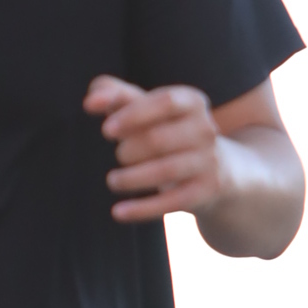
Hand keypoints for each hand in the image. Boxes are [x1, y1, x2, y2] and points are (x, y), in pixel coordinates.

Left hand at [85, 74, 229, 221]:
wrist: (216, 168)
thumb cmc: (167, 130)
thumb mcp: (147, 108)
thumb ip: (116, 96)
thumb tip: (91, 101)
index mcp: (191, 101)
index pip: (165, 102)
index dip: (133, 115)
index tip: (106, 130)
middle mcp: (205, 129)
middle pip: (159, 139)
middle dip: (130, 150)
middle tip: (120, 155)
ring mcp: (209, 161)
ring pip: (165, 171)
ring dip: (131, 178)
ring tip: (113, 180)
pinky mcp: (206, 190)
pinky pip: (172, 202)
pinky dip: (142, 209)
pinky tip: (118, 212)